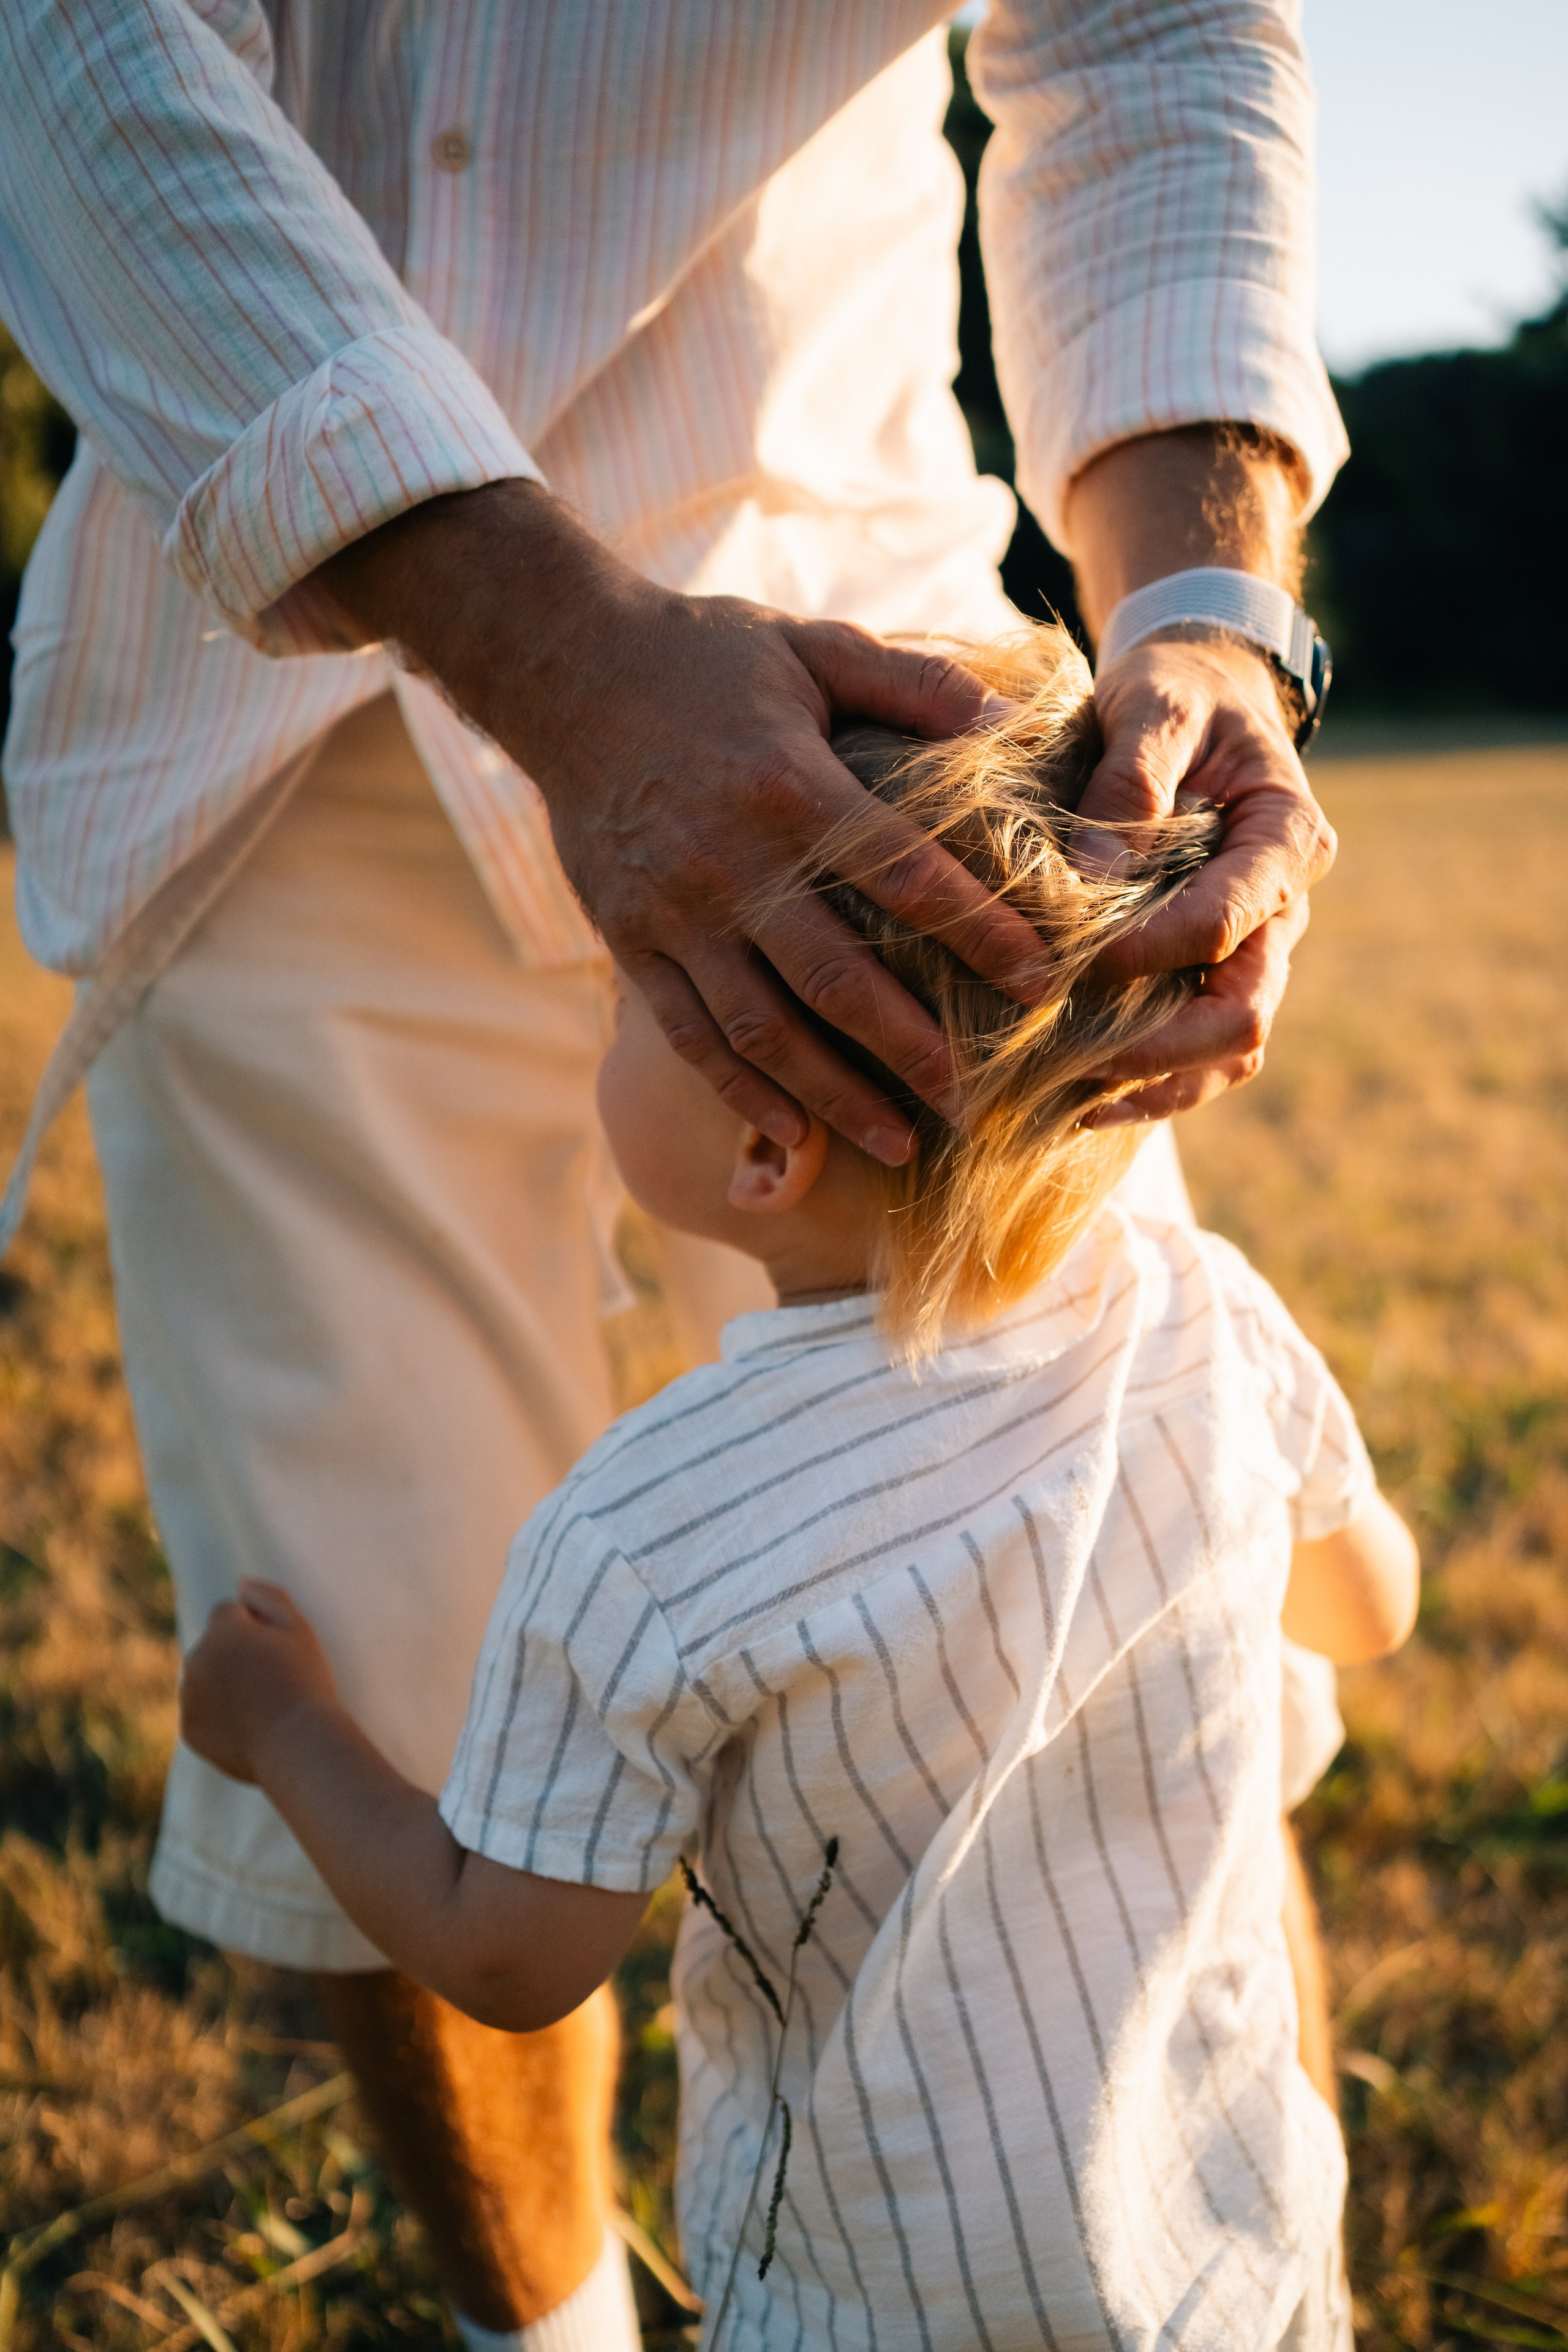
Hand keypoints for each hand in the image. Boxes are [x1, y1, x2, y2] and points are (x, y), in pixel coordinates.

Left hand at [180, 1580, 339, 1785]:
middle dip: (235, 1654)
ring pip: (205, 1679)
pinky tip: (251, 1727)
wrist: (298, 1745)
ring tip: (263, 1706)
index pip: (230, 1611)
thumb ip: (269, 1597)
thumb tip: (241, 1582)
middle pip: (214, 1646)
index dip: (258, 1627)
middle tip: (273, 1679)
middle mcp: (195, 1659)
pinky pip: (202, 1714)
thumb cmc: (305, 1682)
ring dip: (224, 1684)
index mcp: (221, 1630)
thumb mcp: (300, 1630)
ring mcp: (188, 1698)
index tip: (279, 1651)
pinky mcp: (189, 1731)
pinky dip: (219, 1718)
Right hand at [320, 483, 1047, 1165]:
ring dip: (834, 1096)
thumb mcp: (815, 648)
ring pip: (762, 1030)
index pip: (906, 877)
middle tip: (975, 1099)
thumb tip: (1008, 717)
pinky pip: (690, 1035)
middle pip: (837, 980)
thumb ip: (912, 684)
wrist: (565, 672)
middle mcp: (732, 864)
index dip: (979, 933)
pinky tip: (792, 1131)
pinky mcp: (630, 941)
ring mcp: (675, 913)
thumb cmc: (706, 658)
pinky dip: (741, 1092)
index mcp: (791, 788)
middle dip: (911, 1048)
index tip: (1038, 983)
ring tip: (899, 1142)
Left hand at [1078, 633, 1332, 1120]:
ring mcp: (1256, 951)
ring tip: (1069, 1101)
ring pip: (1229, 1052)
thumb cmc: (1176, 691)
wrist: (1198, 698)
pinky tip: (1079, 1104)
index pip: (1227, 921)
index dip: (1152, 951)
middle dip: (1158, 1048)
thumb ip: (1132, 779)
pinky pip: (1201, 1056)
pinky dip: (1148, 1086)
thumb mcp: (1155, 704)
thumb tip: (1094, 872)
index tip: (1074, 962)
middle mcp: (1283, 908)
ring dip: (1155, 1083)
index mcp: (1284, 839)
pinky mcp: (1216, 974)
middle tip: (1068, 1061)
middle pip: (1243, 1013)